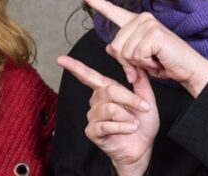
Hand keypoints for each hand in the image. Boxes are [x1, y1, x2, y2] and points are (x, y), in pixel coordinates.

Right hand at [56, 55, 157, 175]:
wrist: (141, 148)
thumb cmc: (142, 125)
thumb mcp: (146, 100)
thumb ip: (141, 81)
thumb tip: (136, 65)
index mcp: (106, 91)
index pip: (89, 76)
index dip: (75, 67)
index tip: (61, 59)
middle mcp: (96, 102)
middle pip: (109, 91)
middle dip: (130, 99)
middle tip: (143, 108)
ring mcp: (93, 117)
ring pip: (110, 109)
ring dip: (127, 117)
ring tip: (134, 123)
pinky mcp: (93, 131)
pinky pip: (106, 125)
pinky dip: (122, 127)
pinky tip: (129, 129)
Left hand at [78, 0, 207, 97]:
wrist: (188, 69)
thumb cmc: (165, 63)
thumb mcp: (139, 60)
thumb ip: (124, 52)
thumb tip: (109, 47)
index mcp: (135, 22)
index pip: (110, 9)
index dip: (93, 0)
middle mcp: (141, 19)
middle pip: (116, 46)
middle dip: (128, 62)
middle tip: (147, 62)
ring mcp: (147, 24)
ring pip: (124, 53)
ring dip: (139, 64)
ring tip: (155, 59)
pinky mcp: (154, 33)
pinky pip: (136, 55)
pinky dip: (146, 64)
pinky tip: (158, 59)